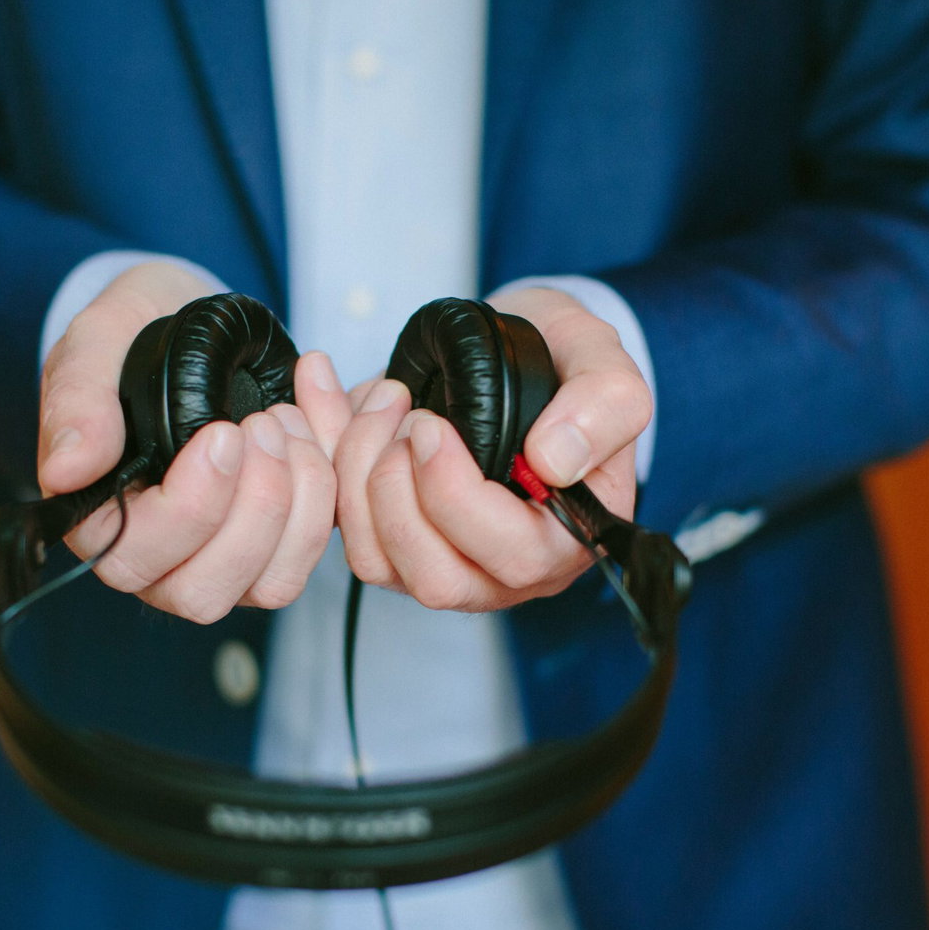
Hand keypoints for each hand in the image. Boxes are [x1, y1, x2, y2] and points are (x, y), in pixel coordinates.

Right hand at [38, 262, 352, 621]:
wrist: (190, 318)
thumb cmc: (135, 338)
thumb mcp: (95, 345)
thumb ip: (75, 404)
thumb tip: (63, 473)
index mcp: (103, 522)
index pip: (136, 561)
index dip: (190, 510)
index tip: (222, 434)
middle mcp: (162, 557)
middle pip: (206, 593)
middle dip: (253, 510)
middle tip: (263, 424)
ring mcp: (226, 557)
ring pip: (273, 584)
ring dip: (300, 499)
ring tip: (285, 417)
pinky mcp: (282, 540)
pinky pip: (320, 548)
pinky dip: (335, 483)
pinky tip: (317, 416)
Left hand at [333, 287, 649, 612]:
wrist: (515, 351)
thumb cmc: (560, 365)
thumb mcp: (603, 363)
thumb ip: (607, 405)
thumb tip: (557, 460)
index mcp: (563, 541)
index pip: (510, 557)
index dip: (455, 496)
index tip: (430, 425)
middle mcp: (500, 569)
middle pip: (433, 578)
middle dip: (397, 490)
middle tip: (403, 410)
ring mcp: (438, 560)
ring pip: (375, 560)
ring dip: (355, 472)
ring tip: (381, 397)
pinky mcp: (385, 538)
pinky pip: (337, 525)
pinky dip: (321, 455)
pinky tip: (328, 393)